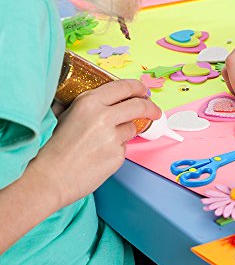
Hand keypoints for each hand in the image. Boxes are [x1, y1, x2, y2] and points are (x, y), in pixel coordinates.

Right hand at [38, 80, 160, 204]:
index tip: (143, 91)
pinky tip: (99, 155)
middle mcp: (104, 117)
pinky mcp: (118, 156)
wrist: (50, 178)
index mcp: (89, 103)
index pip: (124, 87)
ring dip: (125, 132)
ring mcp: (113, 138)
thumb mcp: (65, 115)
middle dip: (151, 108)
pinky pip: (124, 148)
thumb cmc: (53, 148)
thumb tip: (102, 98)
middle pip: (139, 106)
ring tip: (103, 142)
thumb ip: (85, 104)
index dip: (138, 88)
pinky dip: (116, 150)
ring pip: (132, 128)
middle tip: (154, 111)